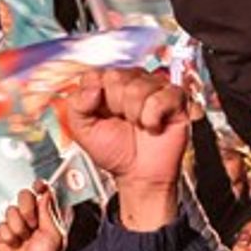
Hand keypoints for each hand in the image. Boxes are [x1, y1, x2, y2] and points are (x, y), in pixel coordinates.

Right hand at [0, 184, 65, 250]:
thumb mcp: (54, 235)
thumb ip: (49, 212)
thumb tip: (46, 192)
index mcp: (46, 215)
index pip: (43, 193)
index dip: (40, 186)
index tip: (39, 185)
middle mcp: (31, 217)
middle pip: (24, 195)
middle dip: (28, 209)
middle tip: (33, 225)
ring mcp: (15, 223)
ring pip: (11, 210)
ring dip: (19, 228)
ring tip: (24, 241)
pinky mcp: (2, 232)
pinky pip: (1, 225)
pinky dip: (8, 237)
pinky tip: (14, 246)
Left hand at [64, 68, 188, 229]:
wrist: (138, 175)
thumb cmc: (115, 152)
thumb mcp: (82, 130)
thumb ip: (76, 104)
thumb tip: (93, 87)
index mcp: (108, 86)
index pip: (95, 75)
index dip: (95, 97)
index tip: (100, 115)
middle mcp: (131, 82)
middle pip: (116, 77)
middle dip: (115, 106)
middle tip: (122, 121)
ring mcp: (154, 87)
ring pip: (138, 87)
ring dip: (134, 114)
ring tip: (137, 125)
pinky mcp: (175, 98)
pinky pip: (160, 97)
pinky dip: (152, 117)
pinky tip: (152, 125)